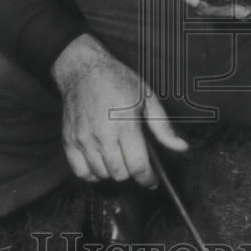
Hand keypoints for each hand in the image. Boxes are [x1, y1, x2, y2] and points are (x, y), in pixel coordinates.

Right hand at [51, 34, 187, 186]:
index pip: (138, 166)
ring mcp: (84, 139)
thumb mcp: (147, 97)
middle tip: (134, 160)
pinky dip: (92, 173)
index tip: (151, 179)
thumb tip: (181, 147)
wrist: (83, 70)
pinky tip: (100, 161)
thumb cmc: (116, 81)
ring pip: (102, 175)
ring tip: (117, 157)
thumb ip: (163, 127)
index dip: (148, 178)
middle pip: (120, 174)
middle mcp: (103, 135)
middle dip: (132, 172)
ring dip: (113, 171)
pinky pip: (82, 172)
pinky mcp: (69, 141)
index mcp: (125, 124)